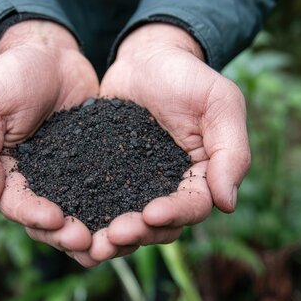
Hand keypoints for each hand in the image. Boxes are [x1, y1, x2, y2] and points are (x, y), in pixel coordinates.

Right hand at [0, 20, 99, 265]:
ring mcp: (67, 180)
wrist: (52, 54)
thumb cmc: (11, 75)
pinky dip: (117, 211)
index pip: (17, 206)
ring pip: (79, 217)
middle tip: (91, 242)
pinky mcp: (94, 170)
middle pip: (49, 223)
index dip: (35, 217)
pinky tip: (136, 220)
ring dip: (95, 234)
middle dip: (68, 235)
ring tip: (115, 241)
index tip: (56, 219)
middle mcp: (36, 185)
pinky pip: (106, 196)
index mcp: (5, 176)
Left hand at [92, 23, 250, 260]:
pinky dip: (86, 218)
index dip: (174, 215)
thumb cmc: (188, 76)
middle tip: (113, 235)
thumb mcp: (220, 104)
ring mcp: (136, 186)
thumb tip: (227, 204)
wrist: (145, 59)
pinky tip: (69, 222)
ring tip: (89, 241)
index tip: (151, 214)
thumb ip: (231, 151)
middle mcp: (169, 189)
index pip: (193, 207)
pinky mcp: (107, 178)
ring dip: (110, 237)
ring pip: (127, 223)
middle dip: (137, 233)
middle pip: (158, 226)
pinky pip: (97, 204)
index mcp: (201, 178)